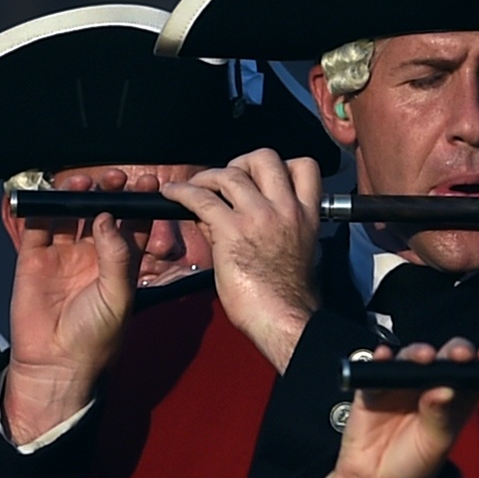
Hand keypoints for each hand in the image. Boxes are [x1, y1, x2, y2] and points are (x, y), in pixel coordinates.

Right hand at [3, 169, 151, 442]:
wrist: (55, 364)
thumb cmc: (96, 338)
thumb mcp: (118, 296)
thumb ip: (117, 256)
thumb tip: (108, 217)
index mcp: (119, 265)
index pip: (133, 225)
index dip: (140, 203)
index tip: (148, 182)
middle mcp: (92, 256)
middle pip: (100, 213)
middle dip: (108, 192)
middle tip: (114, 178)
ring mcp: (62, 255)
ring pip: (69, 214)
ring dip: (76, 195)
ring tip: (83, 182)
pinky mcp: (33, 258)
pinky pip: (37, 226)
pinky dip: (41, 207)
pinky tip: (50, 194)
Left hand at [160, 149, 321, 370]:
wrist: (283, 319)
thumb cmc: (285, 298)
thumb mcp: (291, 252)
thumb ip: (267, 227)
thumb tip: (230, 214)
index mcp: (306, 215)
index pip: (304, 167)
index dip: (280, 165)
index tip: (260, 177)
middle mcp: (286, 209)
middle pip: (265, 157)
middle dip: (241, 162)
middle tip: (226, 179)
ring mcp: (260, 216)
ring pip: (231, 172)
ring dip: (208, 177)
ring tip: (196, 187)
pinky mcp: (232, 230)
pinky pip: (202, 198)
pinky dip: (183, 192)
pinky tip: (172, 195)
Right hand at [322, 338, 478, 477]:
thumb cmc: (416, 463)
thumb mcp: (435, 443)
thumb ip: (440, 416)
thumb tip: (444, 389)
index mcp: (457, 397)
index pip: (474, 372)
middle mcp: (431, 383)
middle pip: (446, 357)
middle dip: (455, 351)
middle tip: (461, 355)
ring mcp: (403, 382)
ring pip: (412, 357)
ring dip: (419, 352)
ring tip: (424, 357)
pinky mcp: (375, 386)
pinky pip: (378, 367)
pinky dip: (380, 359)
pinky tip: (383, 356)